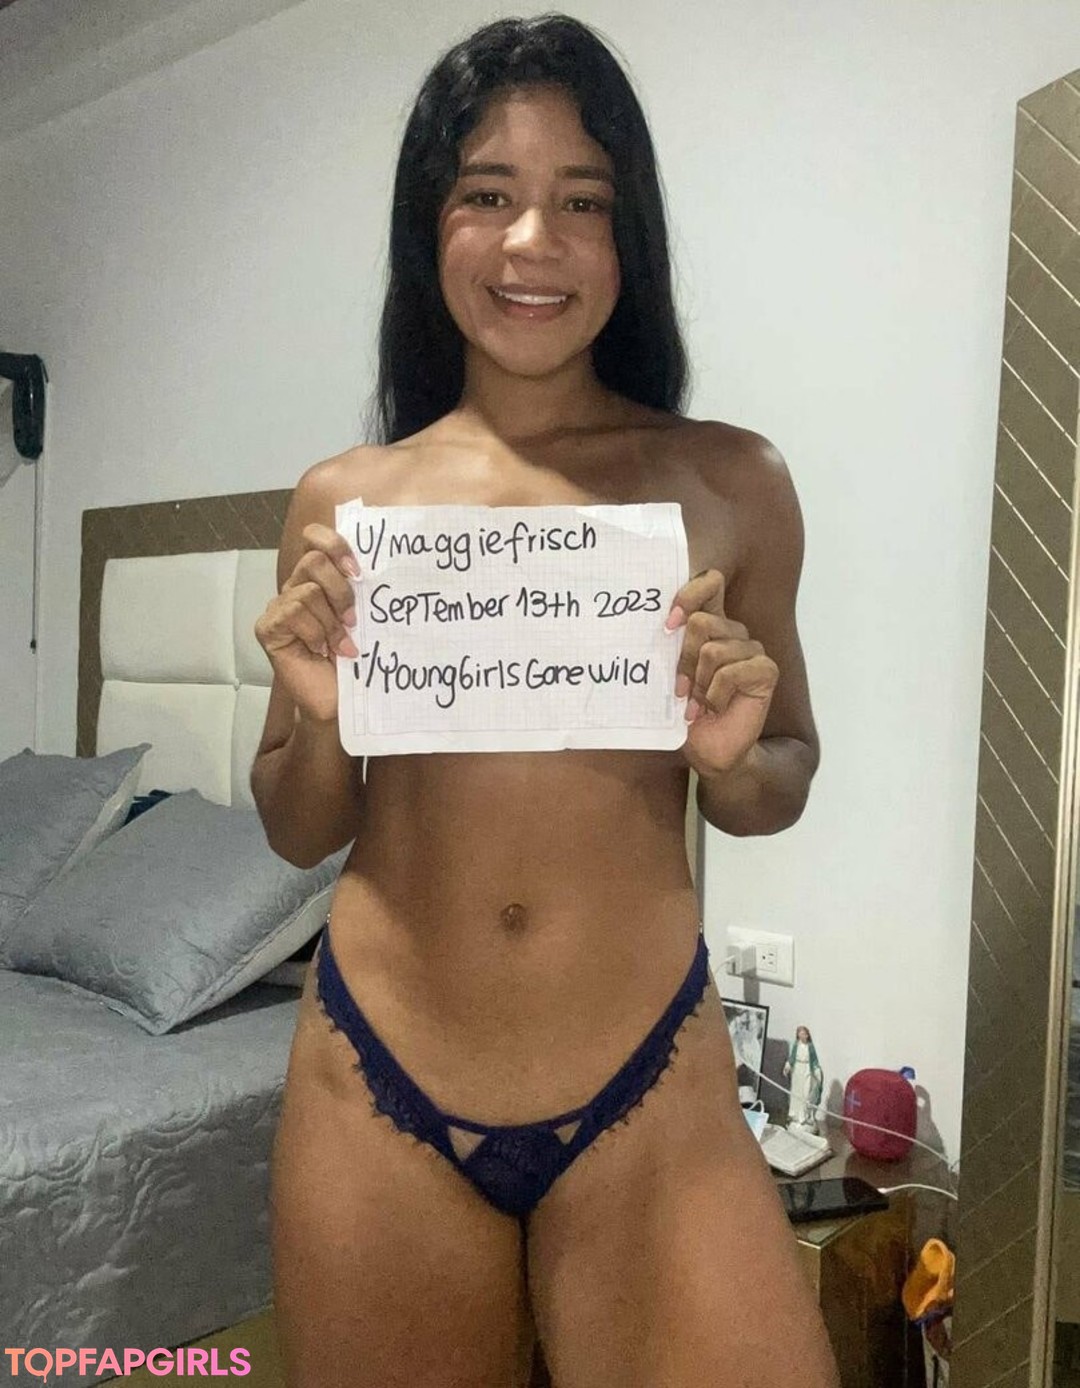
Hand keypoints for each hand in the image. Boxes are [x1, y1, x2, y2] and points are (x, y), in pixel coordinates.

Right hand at [254, 524, 359, 723]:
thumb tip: (380, 560)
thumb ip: (359, 587)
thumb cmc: (354, 660)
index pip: (314, 537)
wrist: (339, 700)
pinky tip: (322, 651)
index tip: (358, 571)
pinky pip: (294, 612)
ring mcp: (279, 607)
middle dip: (340, 590)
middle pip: (313, 560)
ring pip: (308, 590)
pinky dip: (316, 633)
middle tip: (353, 619)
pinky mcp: (268, 627)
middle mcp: (296, 587)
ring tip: (340, 645)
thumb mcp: (363, 617)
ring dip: (331, 621)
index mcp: (318, 578)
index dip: (335, 544)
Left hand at [666, 569, 778, 777]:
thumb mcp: (669, 673)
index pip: (710, 582)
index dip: (689, 595)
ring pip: (713, 650)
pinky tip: (716, 708)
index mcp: (711, 624)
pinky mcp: (766, 669)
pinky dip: (716, 694)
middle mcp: (733, 632)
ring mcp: (752, 649)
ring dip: (699, 683)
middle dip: (683, 660)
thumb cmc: (686, 713)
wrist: (710, 751)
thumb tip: (660, 622)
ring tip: (699, 702)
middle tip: (681, 689)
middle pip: (702, 621)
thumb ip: (669, 644)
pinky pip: (732, 671)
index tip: (668, 625)